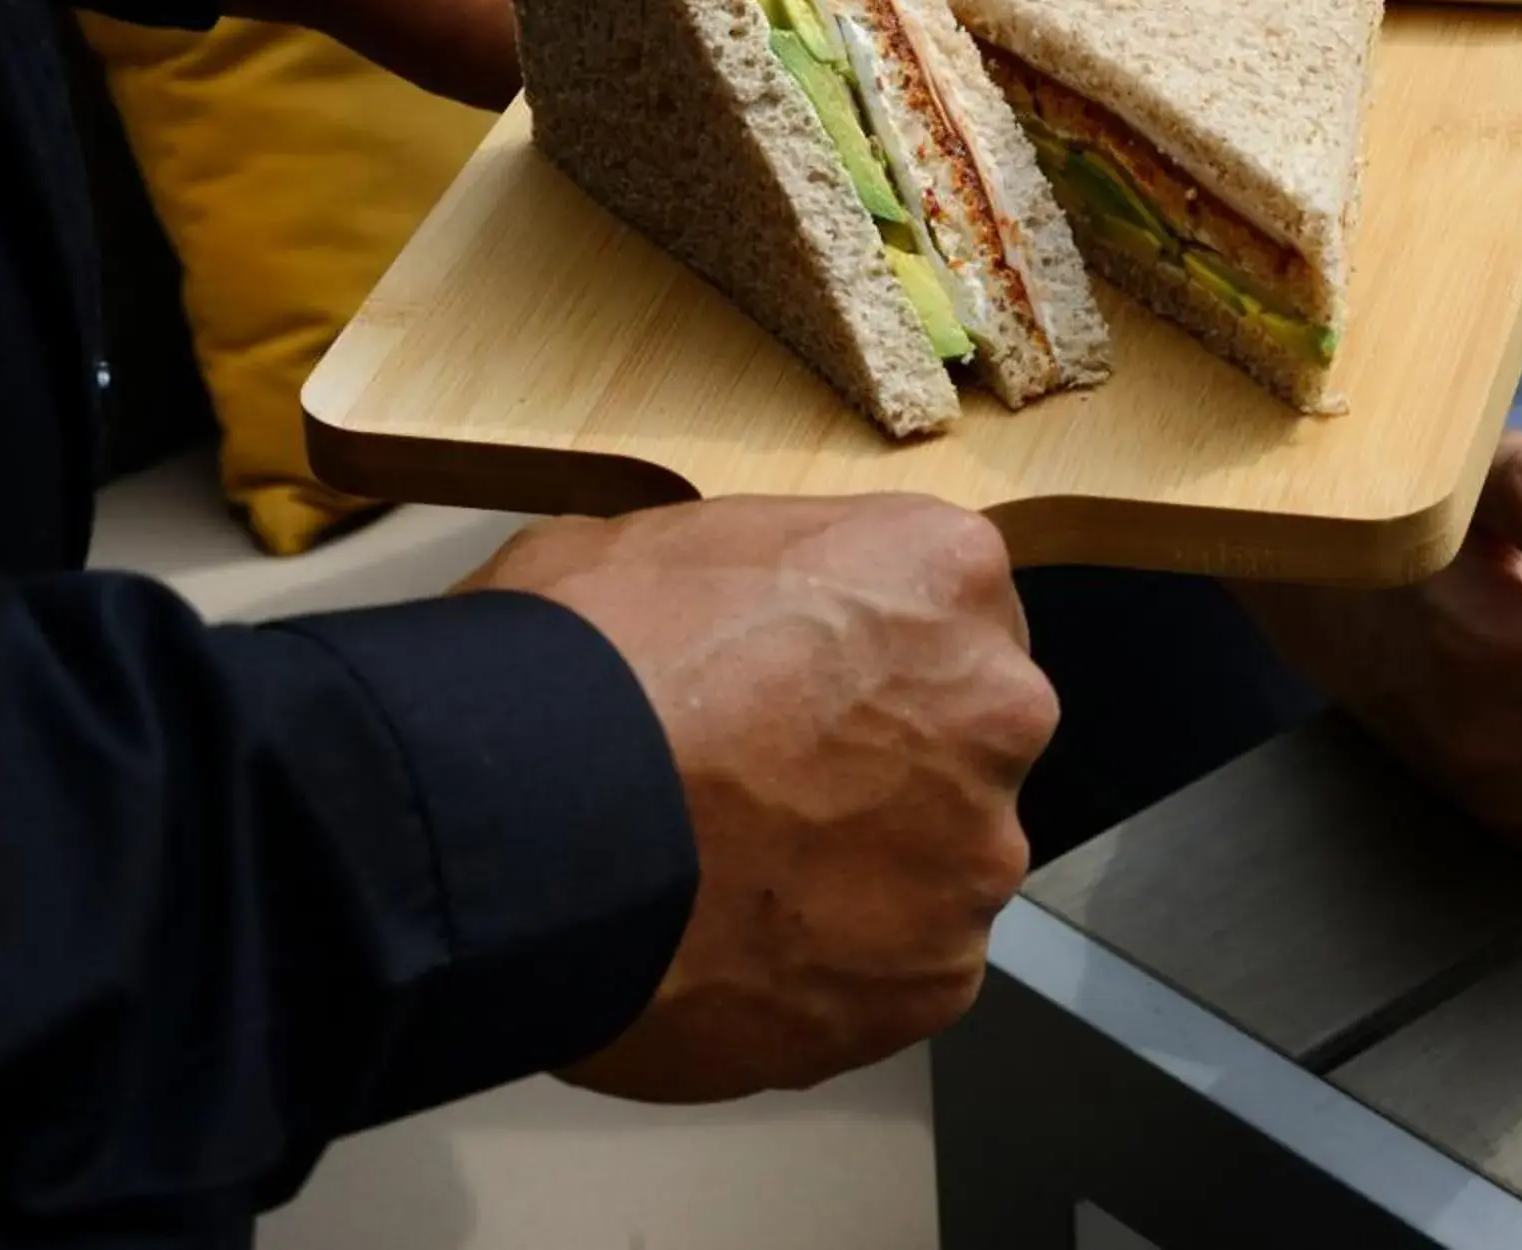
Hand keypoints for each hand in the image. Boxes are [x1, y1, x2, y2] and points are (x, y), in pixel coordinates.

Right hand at [456, 492, 1054, 1101]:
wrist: (521, 821)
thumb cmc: (582, 655)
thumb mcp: (670, 539)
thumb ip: (769, 587)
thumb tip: (746, 628)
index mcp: (946, 572)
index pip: (951, 615)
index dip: (872, 662)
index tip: (807, 696)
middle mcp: (999, 708)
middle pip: (963, 744)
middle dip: (886, 771)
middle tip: (767, 800)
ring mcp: (976, 855)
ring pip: (939, 869)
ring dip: (864, 881)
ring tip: (733, 893)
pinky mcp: (933, 982)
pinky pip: (899, 978)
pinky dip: (833, 979)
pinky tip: (737, 964)